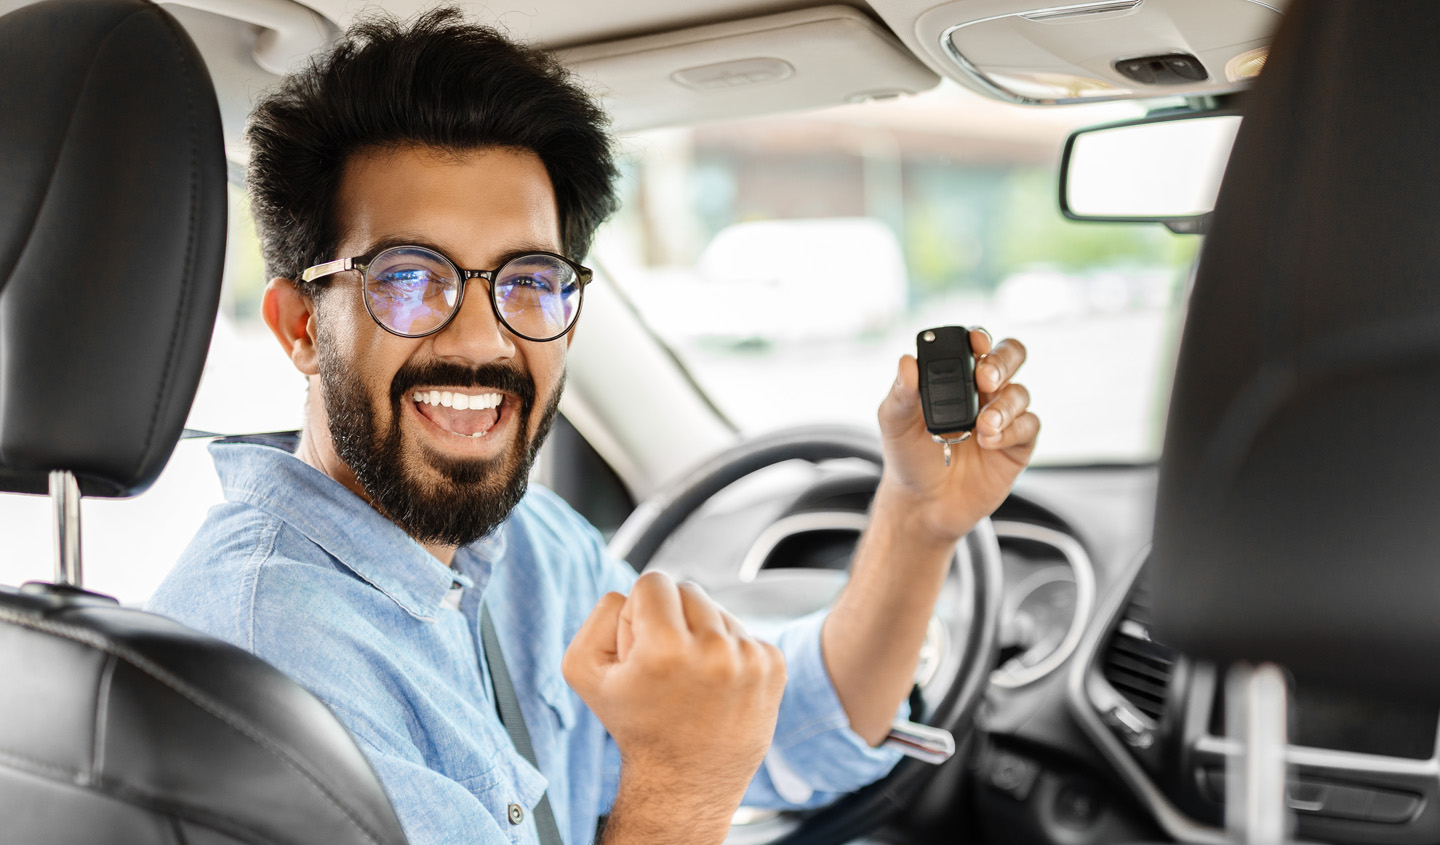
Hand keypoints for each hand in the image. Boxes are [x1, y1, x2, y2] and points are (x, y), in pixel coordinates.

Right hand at [562, 571, 785, 841]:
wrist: (685, 783)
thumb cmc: (633, 725)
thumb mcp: (585, 672)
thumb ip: (600, 615)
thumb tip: (633, 593)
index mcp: (666, 649)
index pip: (653, 581)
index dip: (639, 613)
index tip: (641, 650)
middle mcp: (714, 651)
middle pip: (688, 590)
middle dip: (671, 619)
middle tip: (664, 667)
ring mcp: (749, 659)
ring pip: (717, 610)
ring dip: (701, 635)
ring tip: (691, 682)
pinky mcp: (774, 666)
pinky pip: (743, 632)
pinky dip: (728, 653)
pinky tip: (716, 689)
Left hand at [875, 328, 1038, 544]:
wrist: (923, 504)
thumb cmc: (908, 457)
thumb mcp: (895, 425)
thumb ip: (901, 394)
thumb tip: (906, 362)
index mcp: (956, 377)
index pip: (975, 344)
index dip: (980, 337)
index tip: (975, 342)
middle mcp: (983, 392)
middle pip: (1010, 357)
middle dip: (1003, 361)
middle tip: (985, 379)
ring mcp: (1003, 417)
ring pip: (1020, 393)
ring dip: (1003, 406)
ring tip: (983, 427)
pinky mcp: (1017, 445)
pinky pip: (1029, 426)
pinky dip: (1012, 430)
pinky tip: (989, 442)